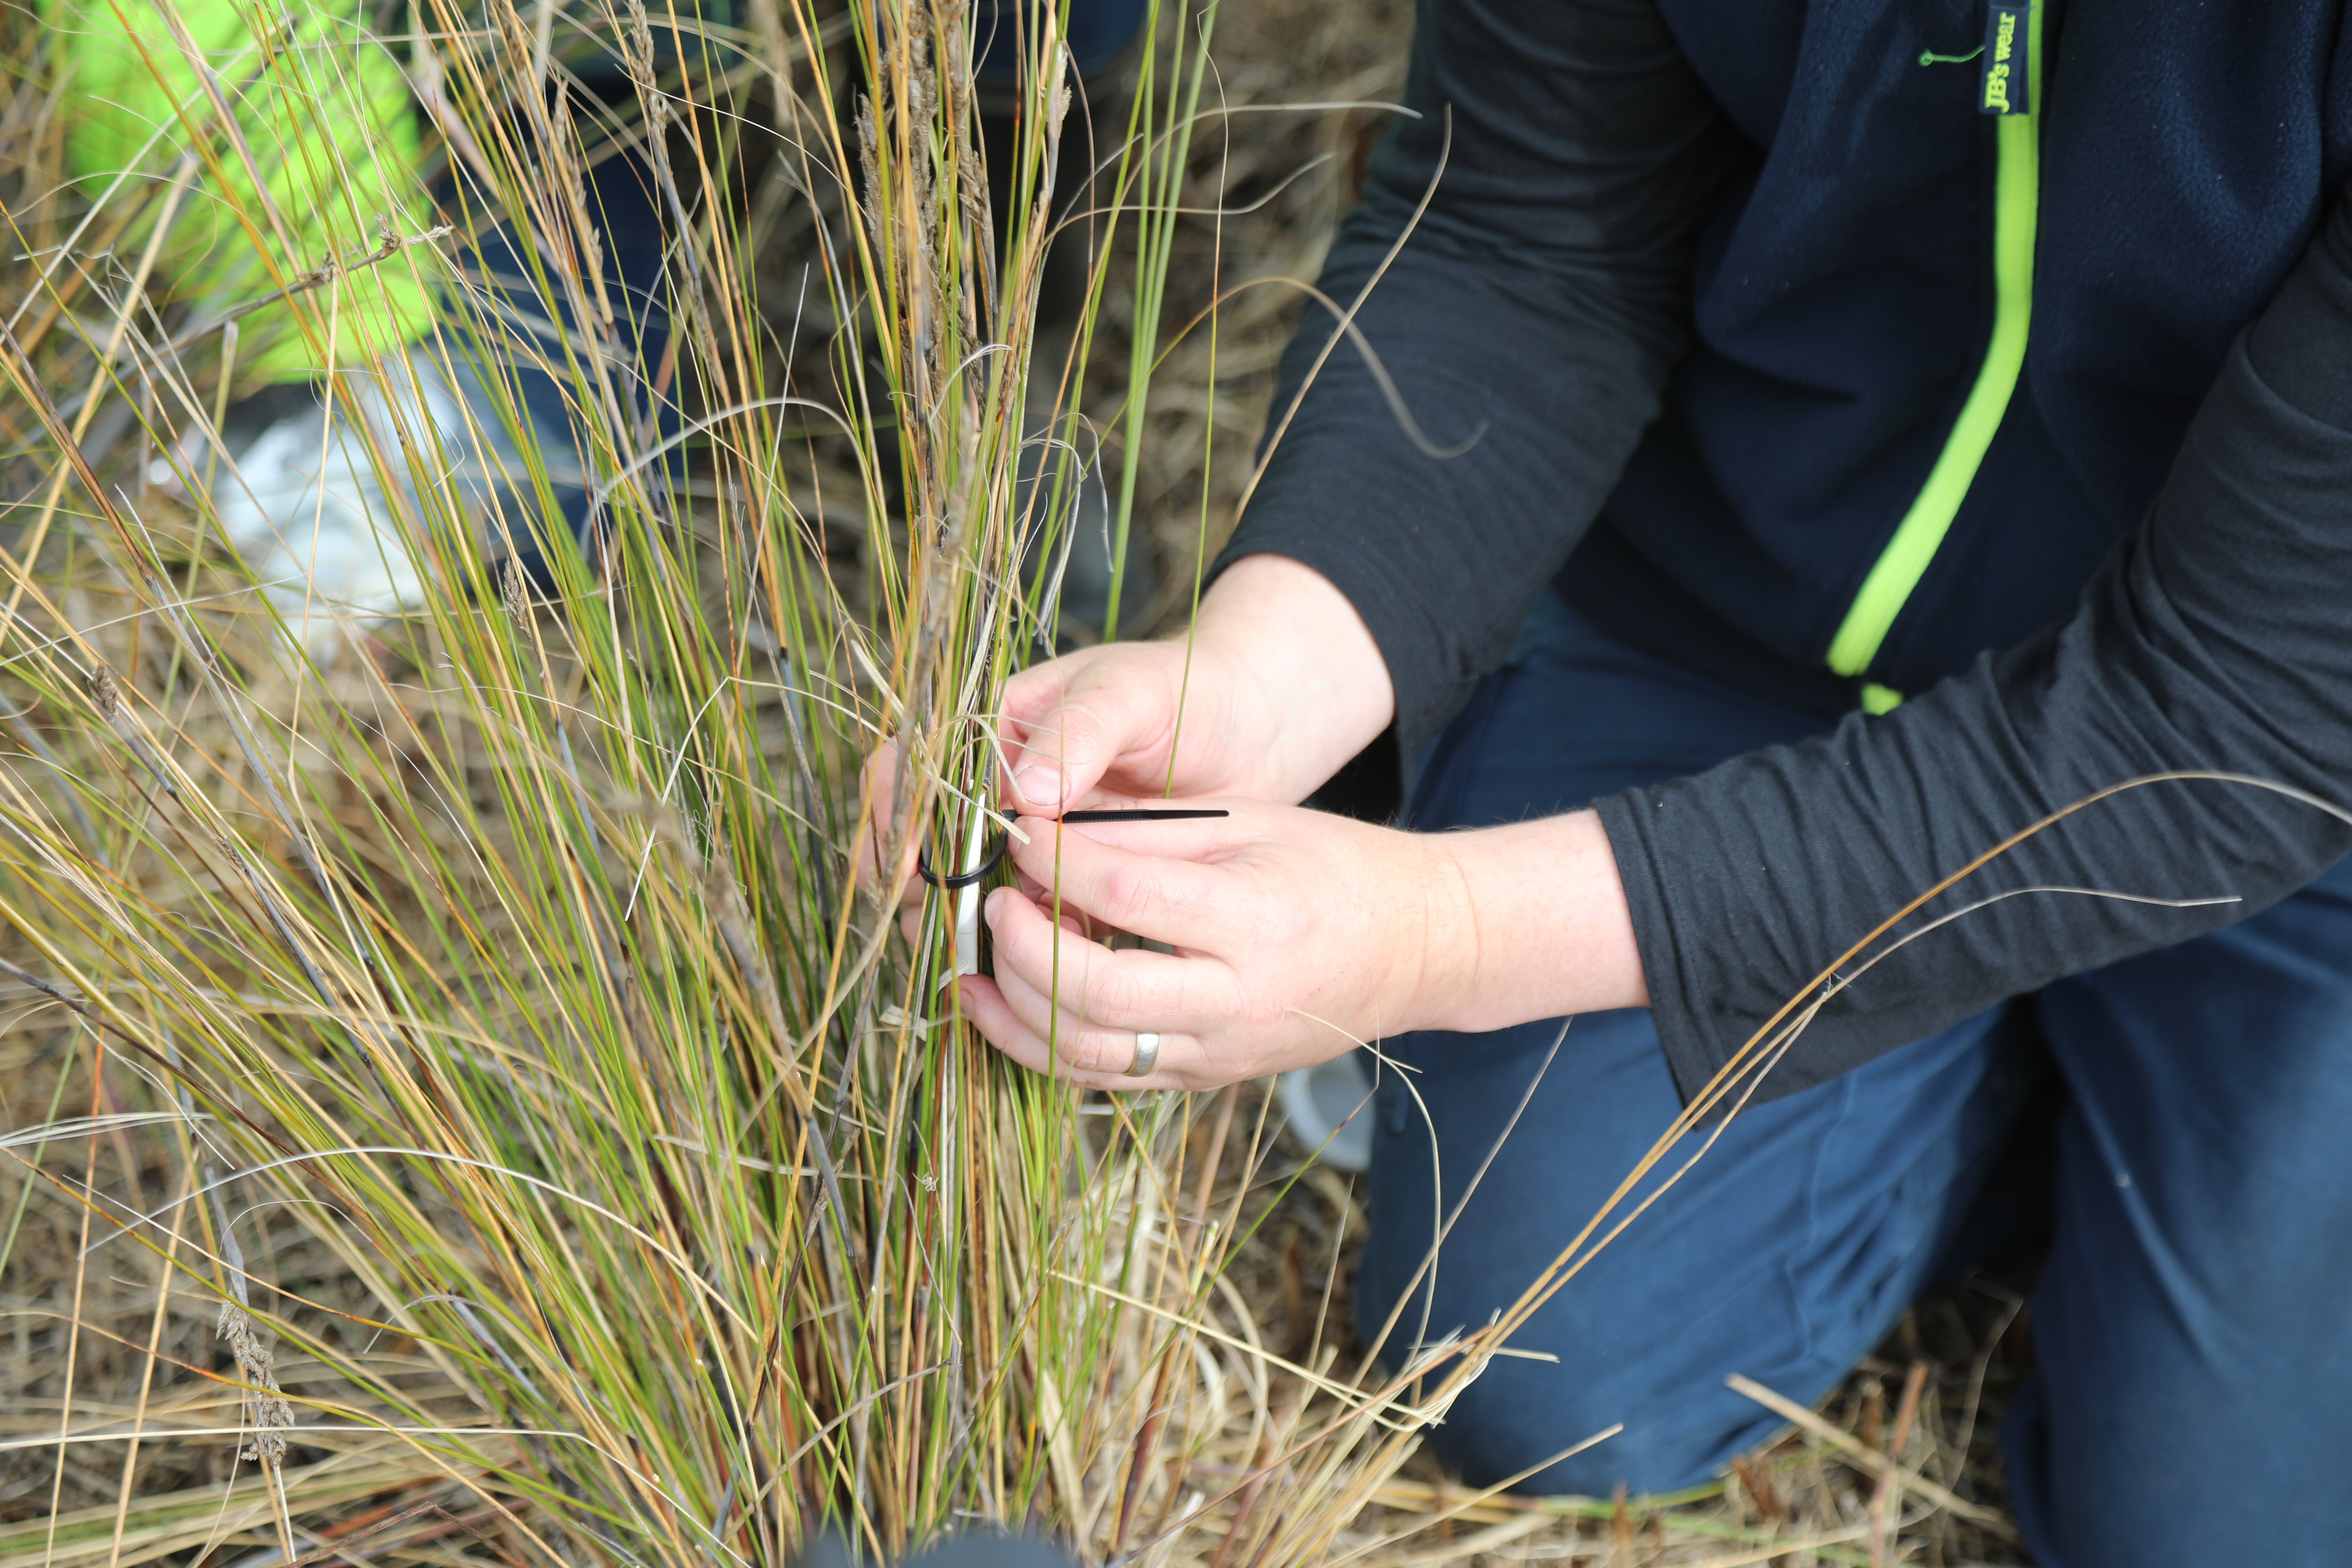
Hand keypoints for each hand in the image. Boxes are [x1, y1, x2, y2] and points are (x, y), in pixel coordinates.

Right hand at [856, 554, 1392, 931]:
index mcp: (996, 729)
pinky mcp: (1071, 881)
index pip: (911, 769)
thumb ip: (1078, 732)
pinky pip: (1026, 919)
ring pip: (970, 888)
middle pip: (926, 842)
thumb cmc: (1186, 689)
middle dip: (922, 883)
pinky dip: (1017, 944)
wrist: (1253, 727)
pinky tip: (1024, 966)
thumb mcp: (1130, 692)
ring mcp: (1034, 838)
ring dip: (963, 921)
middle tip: (938, 916)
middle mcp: (1002, 787)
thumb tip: (1025, 791)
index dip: (895, 814)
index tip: (906, 856)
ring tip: (975, 947)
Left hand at [955, 800, 1470, 1088]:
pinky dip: (1043, 1046)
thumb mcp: (1250, 824)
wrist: (1415, 947)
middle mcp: (1237, 1002)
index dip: (1056, 861)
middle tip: (993, 899)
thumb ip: (1147, 834)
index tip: (1018, 829)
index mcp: (1256, 923)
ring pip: (1088, 1053)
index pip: (1127, 896)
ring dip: (1015, 1008)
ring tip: (974, 960)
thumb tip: (1045, 832)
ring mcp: (1220, 1053)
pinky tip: (1004, 1006)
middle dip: (1021, 945)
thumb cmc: (1334, 869)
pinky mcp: (1206, 1080)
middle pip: (1095, 991)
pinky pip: (1106, 1077)